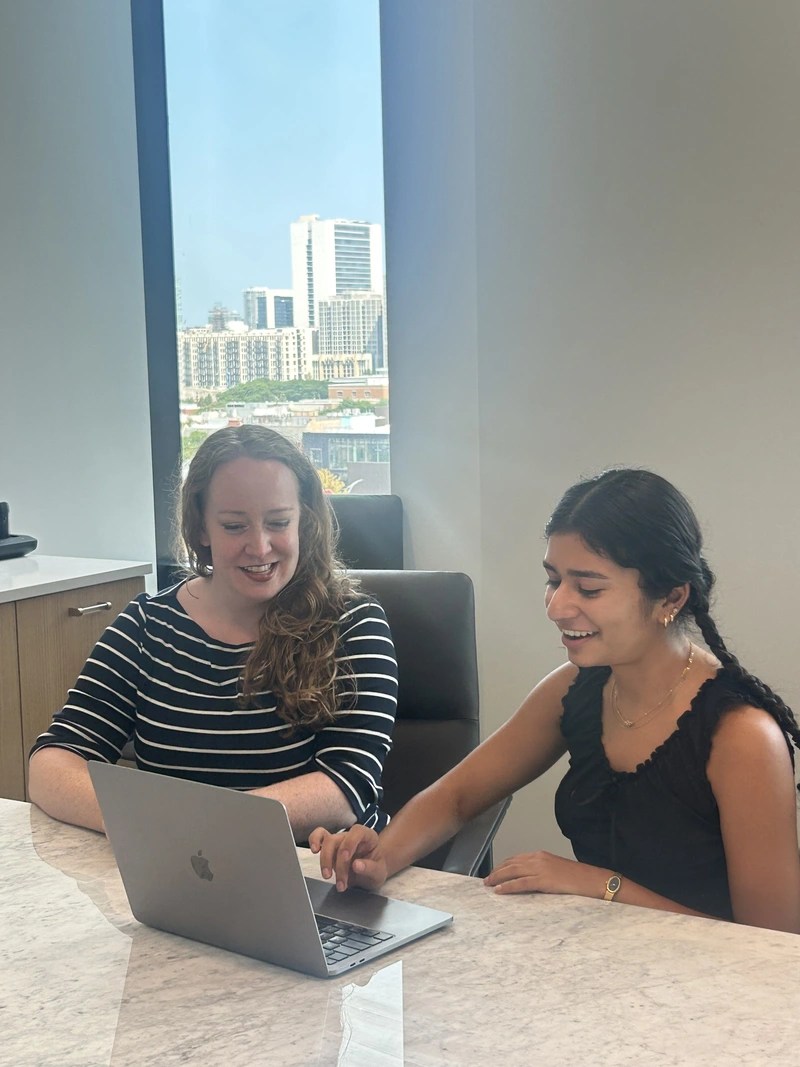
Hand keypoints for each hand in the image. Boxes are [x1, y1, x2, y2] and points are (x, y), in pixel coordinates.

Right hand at [308, 825, 387, 891]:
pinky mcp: (330, 847)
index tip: (346, 858)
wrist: (370, 873)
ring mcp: (339, 840)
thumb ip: (370, 868)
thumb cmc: (375, 870)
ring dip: (325, 861)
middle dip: (336, 862)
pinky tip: (314, 851)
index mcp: (368, 836)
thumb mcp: (379, 873)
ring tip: (328, 877)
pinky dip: (314, 841)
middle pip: (338, 840)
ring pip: (326, 841)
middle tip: (341, 882)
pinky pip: (319, 836)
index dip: (349, 843)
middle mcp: (351, 836)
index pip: (357, 831)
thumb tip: (356, 865)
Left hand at [484, 850, 606, 897]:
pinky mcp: (544, 880)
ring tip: (488, 885)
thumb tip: (529, 879)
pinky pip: (521, 883)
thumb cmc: (577, 878)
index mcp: (541, 855)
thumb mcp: (556, 870)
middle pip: (511, 864)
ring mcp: (541, 869)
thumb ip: (542, 871)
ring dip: (498, 878)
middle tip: (486, 880)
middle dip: (497, 871)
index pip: (516, 859)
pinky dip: (508, 887)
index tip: (494, 872)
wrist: (593, 880)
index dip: (503, 865)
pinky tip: (499, 891)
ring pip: (513, 872)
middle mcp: (538, 859)